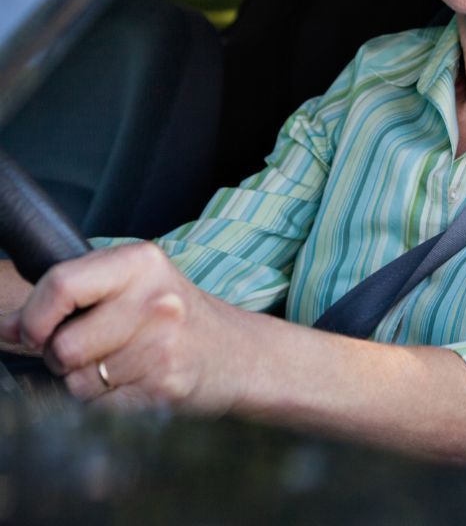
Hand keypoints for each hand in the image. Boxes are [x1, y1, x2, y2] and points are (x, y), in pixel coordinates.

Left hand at [0, 242, 247, 410]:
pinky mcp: (164, 387)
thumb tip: (4, 326)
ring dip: (88, 383)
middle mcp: (155, 299)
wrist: (237, 352)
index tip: (37, 331)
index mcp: (141, 261)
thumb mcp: (130, 286)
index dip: (35, 317)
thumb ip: (68, 297)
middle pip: (62, 346)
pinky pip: (100, 409)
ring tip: (125, 364)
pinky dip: (109, 405)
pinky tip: (138, 384)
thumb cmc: (175, 316)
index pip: (60, 285)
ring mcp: (163, 345)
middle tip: (98, 347)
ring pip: (77, 383)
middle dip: (64, 358)